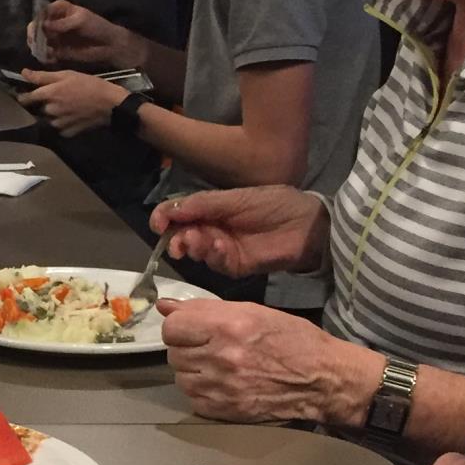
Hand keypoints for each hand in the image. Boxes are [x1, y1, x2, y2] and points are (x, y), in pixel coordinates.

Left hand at [17, 68, 124, 136]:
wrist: (110, 104)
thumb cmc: (89, 85)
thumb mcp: (67, 75)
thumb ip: (43, 76)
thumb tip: (23, 73)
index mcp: (49, 94)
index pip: (26, 99)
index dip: (23, 96)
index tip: (23, 95)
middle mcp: (50, 111)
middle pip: (40, 108)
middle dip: (45, 104)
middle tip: (59, 97)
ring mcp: (58, 124)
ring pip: (49, 119)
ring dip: (54, 114)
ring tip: (68, 107)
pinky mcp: (67, 133)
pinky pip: (60, 128)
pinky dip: (63, 123)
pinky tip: (73, 116)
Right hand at [26, 0, 129, 68]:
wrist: (108, 45)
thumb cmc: (97, 26)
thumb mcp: (80, 20)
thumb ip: (62, 24)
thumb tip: (43, 26)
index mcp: (59, 10)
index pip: (42, 12)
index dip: (37, 19)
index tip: (38, 27)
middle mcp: (53, 22)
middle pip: (35, 27)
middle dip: (33, 35)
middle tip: (35, 42)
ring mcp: (54, 37)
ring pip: (37, 41)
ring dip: (38, 47)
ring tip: (45, 52)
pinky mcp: (56, 51)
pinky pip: (45, 54)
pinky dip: (45, 57)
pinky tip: (52, 58)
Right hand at [148, 186, 325, 279]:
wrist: (307, 225)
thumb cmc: (275, 204)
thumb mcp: (236, 198)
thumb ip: (202, 204)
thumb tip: (169, 211)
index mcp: (212, 208)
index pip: (179, 213)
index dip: (164, 218)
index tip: (158, 225)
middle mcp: (213, 228)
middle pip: (183, 235)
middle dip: (178, 238)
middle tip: (182, 241)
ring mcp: (224, 248)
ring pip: (196, 251)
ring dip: (195, 246)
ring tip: (206, 239)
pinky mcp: (236, 266)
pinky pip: (216, 264)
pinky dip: (214, 256)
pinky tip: (223, 247)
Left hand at [158, 299, 375, 424]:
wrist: (322, 379)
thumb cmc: (292, 339)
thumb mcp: (253, 312)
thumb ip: (204, 309)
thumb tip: (164, 306)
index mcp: (228, 326)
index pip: (172, 326)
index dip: (180, 327)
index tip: (193, 329)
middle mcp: (221, 356)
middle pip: (173, 352)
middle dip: (188, 349)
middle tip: (211, 348)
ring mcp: (221, 386)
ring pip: (180, 377)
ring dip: (193, 371)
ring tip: (218, 366)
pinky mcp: (224, 410)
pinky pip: (193, 399)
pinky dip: (203, 392)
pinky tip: (223, 384)